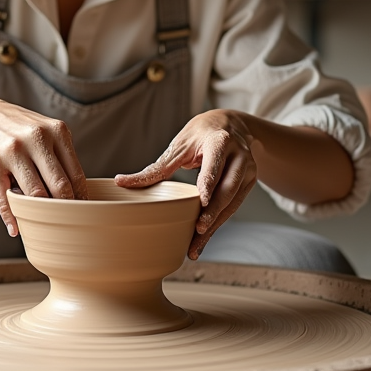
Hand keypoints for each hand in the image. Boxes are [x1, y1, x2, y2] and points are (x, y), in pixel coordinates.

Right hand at [0, 98, 89, 236]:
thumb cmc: (20, 130)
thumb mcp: (45, 132)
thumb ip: (62, 156)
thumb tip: (78, 193)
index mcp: (56, 131)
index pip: (76, 174)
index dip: (80, 197)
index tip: (81, 212)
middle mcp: (36, 138)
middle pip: (59, 186)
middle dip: (64, 208)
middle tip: (66, 222)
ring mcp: (13, 151)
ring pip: (34, 193)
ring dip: (40, 213)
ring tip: (43, 224)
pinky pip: (5, 197)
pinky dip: (11, 216)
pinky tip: (15, 228)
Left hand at [115, 109, 257, 259]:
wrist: (231, 126)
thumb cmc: (201, 135)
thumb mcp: (180, 144)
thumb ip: (158, 166)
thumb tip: (122, 182)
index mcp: (220, 140)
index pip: (216, 162)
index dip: (210, 181)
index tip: (203, 200)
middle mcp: (239, 155)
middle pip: (228, 187)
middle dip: (214, 211)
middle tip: (198, 229)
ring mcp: (247, 170)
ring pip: (232, 201)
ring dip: (215, 224)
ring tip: (196, 244)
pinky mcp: (249, 184)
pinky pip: (233, 207)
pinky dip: (218, 223)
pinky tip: (204, 239)